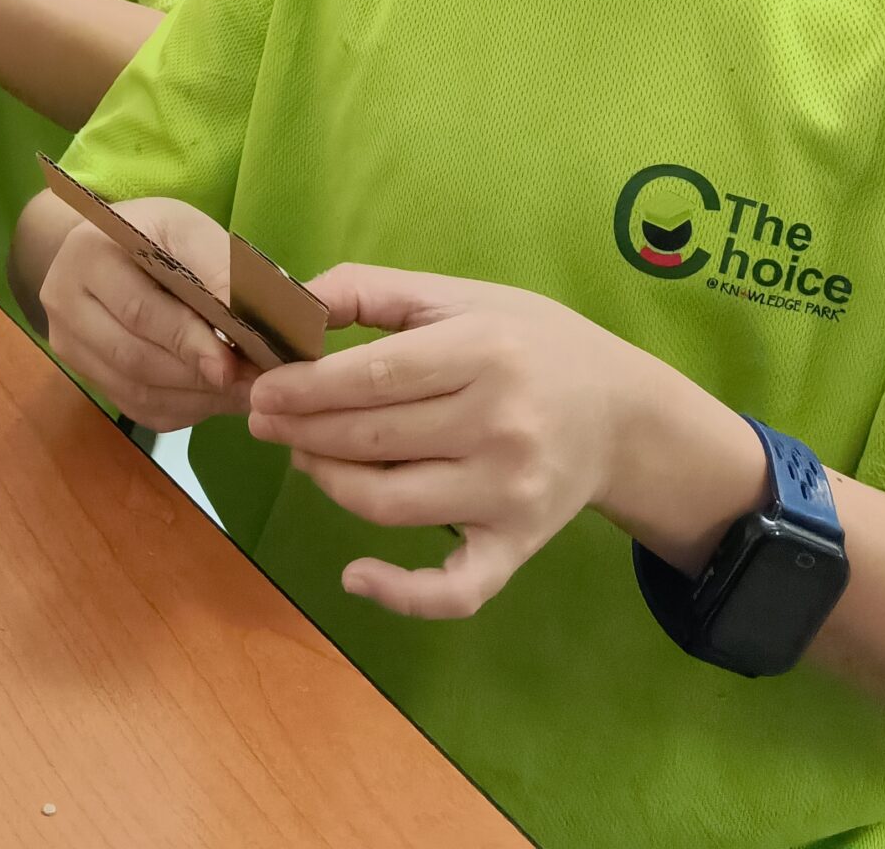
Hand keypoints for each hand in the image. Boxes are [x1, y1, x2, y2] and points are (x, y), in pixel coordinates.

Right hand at [37, 200, 258, 430]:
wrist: (112, 248)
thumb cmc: (157, 236)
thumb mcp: (189, 231)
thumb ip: (217, 272)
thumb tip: (250, 323)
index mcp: (88, 254)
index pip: (138, 310)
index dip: (186, 341)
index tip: (230, 365)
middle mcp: (63, 302)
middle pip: (133, 357)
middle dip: (196, 376)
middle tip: (250, 385)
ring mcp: (68, 344)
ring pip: (134, 391)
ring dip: (194, 399)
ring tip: (242, 394)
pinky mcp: (84, 374)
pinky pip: (136, 408)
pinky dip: (181, 409)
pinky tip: (215, 398)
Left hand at [246, 264, 664, 620]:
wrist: (622, 412)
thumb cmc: (529, 342)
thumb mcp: (460, 295)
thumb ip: (371, 291)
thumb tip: (289, 303)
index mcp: (485, 351)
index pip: (374, 375)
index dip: (305, 387)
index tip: (262, 389)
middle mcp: (501, 426)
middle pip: (373, 439)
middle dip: (301, 430)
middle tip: (263, 420)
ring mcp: (510, 494)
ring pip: (390, 504)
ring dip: (329, 482)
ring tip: (304, 456)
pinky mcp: (517, 546)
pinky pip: (453, 589)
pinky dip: (399, 593)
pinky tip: (355, 574)